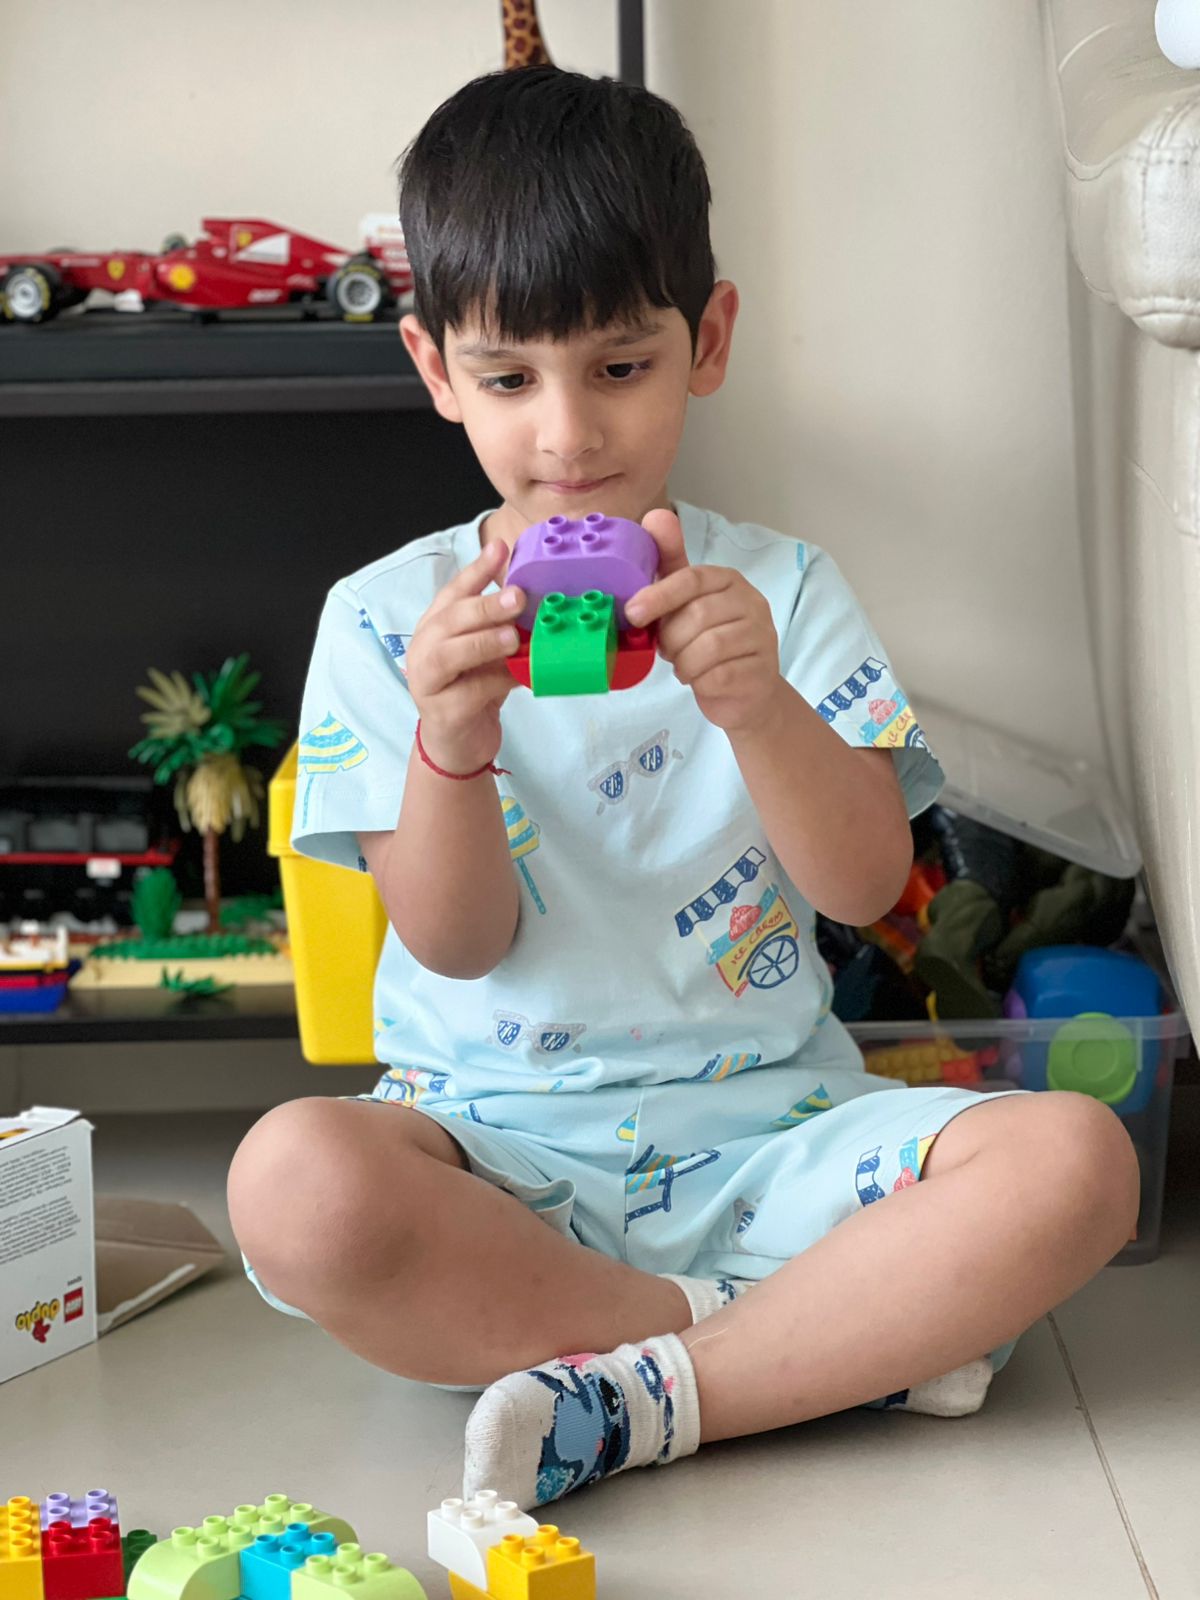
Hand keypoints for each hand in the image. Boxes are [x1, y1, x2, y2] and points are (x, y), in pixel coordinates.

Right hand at [404, 537, 525, 772]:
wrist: (457, 745)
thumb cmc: (472, 690)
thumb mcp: (484, 653)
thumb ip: (497, 628)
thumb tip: (534, 599)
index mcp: (435, 626)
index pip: (453, 591)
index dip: (476, 569)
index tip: (500, 547)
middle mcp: (424, 648)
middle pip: (450, 619)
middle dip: (485, 606)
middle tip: (519, 597)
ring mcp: (427, 681)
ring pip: (449, 654)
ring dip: (483, 642)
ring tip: (513, 638)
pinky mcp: (442, 712)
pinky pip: (470, 691)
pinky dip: (496, 682)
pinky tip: (519, 677)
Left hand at [625, 508, 783, 734]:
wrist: (744, 693)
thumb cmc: (707, 643)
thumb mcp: (685, 603)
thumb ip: (670, 566)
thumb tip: (655, 515)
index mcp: (728, 581)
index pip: (693, 578)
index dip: (659, 594)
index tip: (633, 613)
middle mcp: (751, 603)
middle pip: (697, 616)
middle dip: (671, 639)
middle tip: (668, 650)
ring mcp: (762, 636)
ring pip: (708, 648)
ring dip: (684, 663)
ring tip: (685, 666)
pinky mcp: (762, 671)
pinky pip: (719, 676)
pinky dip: (700, 681)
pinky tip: (701, 679)